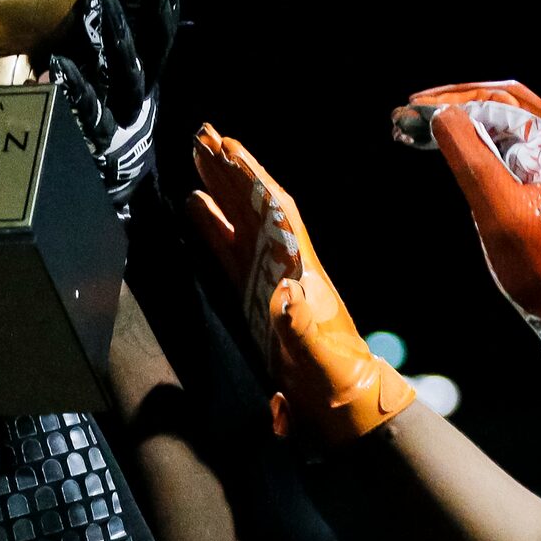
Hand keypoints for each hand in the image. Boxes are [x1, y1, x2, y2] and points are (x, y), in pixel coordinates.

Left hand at [45, 0, 181, 206]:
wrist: (101, 208)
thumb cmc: (92, 138)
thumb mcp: (104, 93)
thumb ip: (98, 55)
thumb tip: (85, 5)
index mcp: (143, 80)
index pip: (160, 27)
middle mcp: (138, 97)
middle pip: (150, 39)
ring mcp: (119, 121)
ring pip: (125, 71)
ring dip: (114, 31)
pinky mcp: (93, 147)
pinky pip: (85, 114)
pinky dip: (73, 88)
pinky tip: (56, 65)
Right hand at [185, 128, 414, 445]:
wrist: (345, 404)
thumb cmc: (336, 380)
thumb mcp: (319, 356)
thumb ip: (300, 328)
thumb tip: (282, 294)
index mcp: (301, 271)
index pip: (275, 213)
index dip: (252, 180)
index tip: (229, 149)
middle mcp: (285, 265)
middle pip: (256, 206)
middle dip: (232, 171)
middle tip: (203, 137)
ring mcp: (269, 277)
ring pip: (242, 221)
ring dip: (221, 188)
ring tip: (197, 158)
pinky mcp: (255, 296)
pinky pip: (230, 250)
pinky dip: (213, 225)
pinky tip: (195, 207)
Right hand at [392, 79, 540, 347]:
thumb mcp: (499, 211)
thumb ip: (471, 159)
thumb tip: (442, 115)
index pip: (505, 98)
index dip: (456, 98)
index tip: (416, 107)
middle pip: (504, 106)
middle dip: (455, 108)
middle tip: (410, 114)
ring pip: (503, 127)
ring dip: (462, 126)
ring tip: (418, 130)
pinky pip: (508, 150)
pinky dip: (475, 146)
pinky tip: (447, 150)